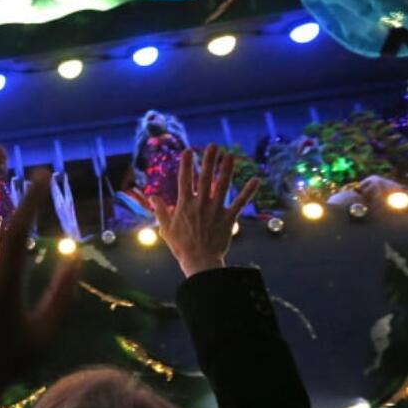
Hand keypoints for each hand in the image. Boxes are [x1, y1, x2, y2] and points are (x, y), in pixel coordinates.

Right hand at [145, 145, 259, 277]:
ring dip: (226, 169)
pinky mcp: (229, 218)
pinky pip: (240, 202)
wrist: (200, 260)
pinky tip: (255, 179)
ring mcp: (216, 209)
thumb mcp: (166, 228)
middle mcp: (201, 203)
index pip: (185, 180)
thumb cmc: (181, 246)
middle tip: (213, 146)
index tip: (188, 151)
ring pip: (222, 185)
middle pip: (205, 177)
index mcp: (185, 205)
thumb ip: (161, 210)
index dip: (187, 164)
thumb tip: (152, 196)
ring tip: (229, 155)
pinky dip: (248, 191)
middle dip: (209, 160)